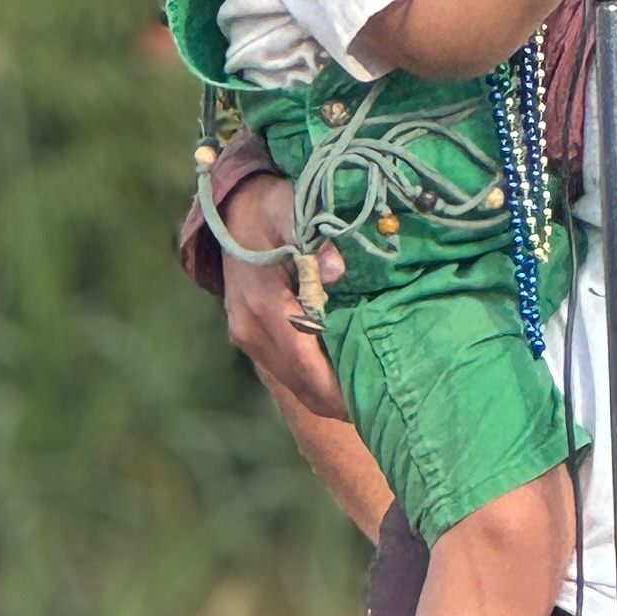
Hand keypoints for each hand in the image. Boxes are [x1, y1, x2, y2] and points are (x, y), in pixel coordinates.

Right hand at [216, 174, 353, 427]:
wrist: (234, 210)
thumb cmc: (272, 207)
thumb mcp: (292, 209)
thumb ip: (313, 238)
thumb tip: (336, 270)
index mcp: (263, 304)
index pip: (305, 364)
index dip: (338, 388)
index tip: (373, 401)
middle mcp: (250, 328)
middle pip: (300, 384)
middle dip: (338, 401)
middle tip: (382, 407)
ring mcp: (246, 335)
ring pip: (292, 383)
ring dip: (327, 394)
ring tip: (368, 398)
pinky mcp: (248, 337)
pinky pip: (285, 370)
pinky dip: (313, 380)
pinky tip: (344, 379)